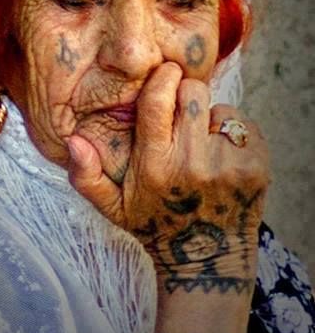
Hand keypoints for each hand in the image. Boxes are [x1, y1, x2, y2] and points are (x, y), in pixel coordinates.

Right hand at [67, 62, 269, 276]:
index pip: (158, 101)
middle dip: (186, 94)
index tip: (165, 73)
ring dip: (210, 120)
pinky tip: (223, 157)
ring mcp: (228, 165)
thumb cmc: (156, 224)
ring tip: (201, 147)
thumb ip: (86, 176)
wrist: (208, 259)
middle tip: (182, 115)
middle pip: (193, 92)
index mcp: (155, 167)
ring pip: (219, 108)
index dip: (162, 78)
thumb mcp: (113, 207)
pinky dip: (234, 134)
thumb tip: (74, 140)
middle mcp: (192, 164)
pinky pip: (244, 125)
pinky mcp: (257, 167)